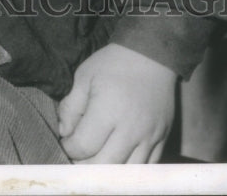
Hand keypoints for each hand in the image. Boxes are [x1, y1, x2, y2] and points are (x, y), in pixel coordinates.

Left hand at [57, 43, 175, 163]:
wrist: (151, 54)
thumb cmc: (113, 63)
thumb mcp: (84, 76)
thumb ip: (71, 107)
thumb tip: (64, 132)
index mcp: (107, 110)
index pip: (83, 146)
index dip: (69, 148)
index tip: (67, 140)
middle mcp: (130, 128)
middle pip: (104, 166)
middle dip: (85, 165)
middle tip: (79, 154)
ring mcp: (149, 136)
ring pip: (126, 172)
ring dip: (108, 171)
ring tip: (97, 158)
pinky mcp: (162, 138)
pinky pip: (147, 168)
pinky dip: (130, 170)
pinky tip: (118, 160)